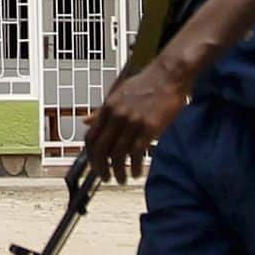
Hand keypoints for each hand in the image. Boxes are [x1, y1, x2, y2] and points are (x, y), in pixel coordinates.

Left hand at [80, 55, 195, 186]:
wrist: (168, 76)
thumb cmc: (145, 84)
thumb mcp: (118, 94)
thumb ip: (101, 111)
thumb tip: (85, 121)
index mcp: (108, 107)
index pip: (91, 137)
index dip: (90, 156)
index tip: (94, 166)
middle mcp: (117, 115)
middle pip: (102, 149)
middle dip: (101, 168)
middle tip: (105, 178)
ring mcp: (133, 121)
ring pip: (119, 154)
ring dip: (119, 171)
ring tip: (121, 179)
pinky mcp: (149, 127)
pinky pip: (137, 152)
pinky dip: (134, 166)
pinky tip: (136, 173)